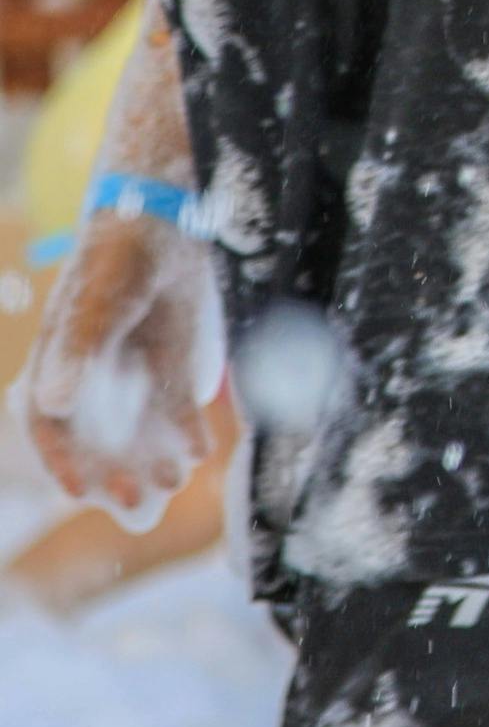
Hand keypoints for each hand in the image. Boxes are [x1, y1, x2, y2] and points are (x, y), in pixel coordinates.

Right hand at [16, 213, 224, 521]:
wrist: (172, 226)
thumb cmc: (119, 258)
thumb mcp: (99, 300)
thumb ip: (79, 349)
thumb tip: (50, 402)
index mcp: (57, 365)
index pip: (48, 425)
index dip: (60, 460)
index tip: (79, 490)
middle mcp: (93, 381)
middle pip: (96, 439)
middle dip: (114, 472)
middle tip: (135, 500)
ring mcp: (133, 378)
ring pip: (139, 434)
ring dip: (153, 461)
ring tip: (174, 481)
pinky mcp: (172, 370)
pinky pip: (178, 412)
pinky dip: (188, 433)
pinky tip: (202, 450)